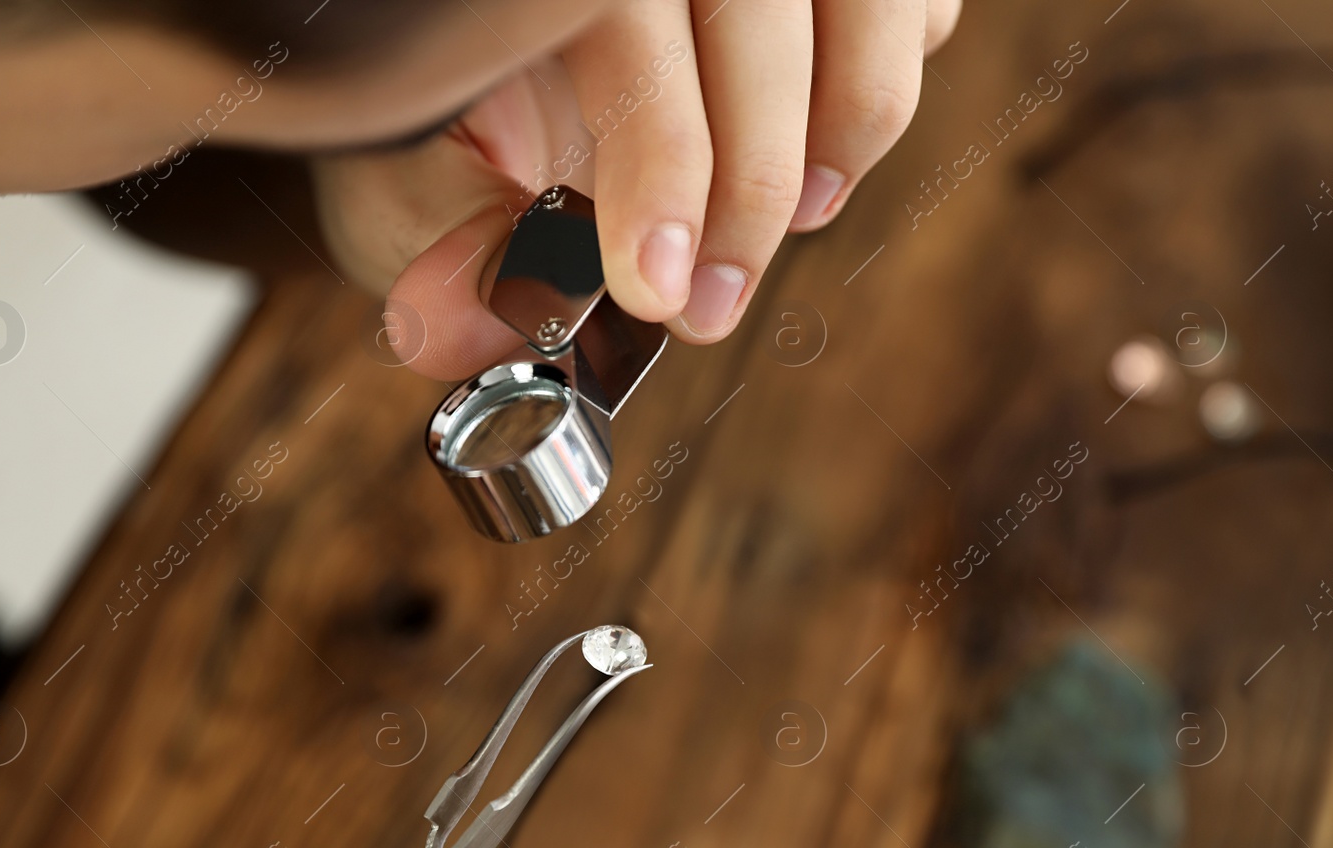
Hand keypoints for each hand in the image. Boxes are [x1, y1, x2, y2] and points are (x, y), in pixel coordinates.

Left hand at [310, 0, 959, 380]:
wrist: (520, 37)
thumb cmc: (465, 90)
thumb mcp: (412, 157)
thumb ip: (440, 235)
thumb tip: (451, 329)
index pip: (627, 21)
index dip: (660, 163)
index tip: (657, 288)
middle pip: (760, 14)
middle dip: (749, 183)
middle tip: (709, 307)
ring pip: (869, 2)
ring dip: (847, 130)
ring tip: (795, 220)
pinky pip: (920, 1)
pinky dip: (884, 81)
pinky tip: (819, 150)